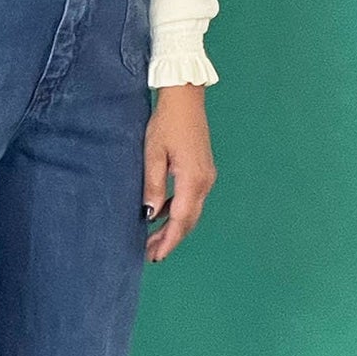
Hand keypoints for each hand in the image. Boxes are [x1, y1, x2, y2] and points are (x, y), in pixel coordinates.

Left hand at [142, 83, 215, 263]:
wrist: (185, 99)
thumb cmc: (167, 123)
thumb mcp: (153, 154)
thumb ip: (153, 186)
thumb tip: (151, 214)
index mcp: (193, 180)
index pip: (181, 220)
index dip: (168, 241)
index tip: (155, 256)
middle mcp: (205, 182)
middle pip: (188, 220)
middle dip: (170, 239)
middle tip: (150, 254)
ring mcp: (206, 177)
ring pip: (191, 211)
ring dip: (173, 227)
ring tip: (152, 240)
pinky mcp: (202, 171)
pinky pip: (191, 199)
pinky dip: (177, 212)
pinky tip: (162, 215)